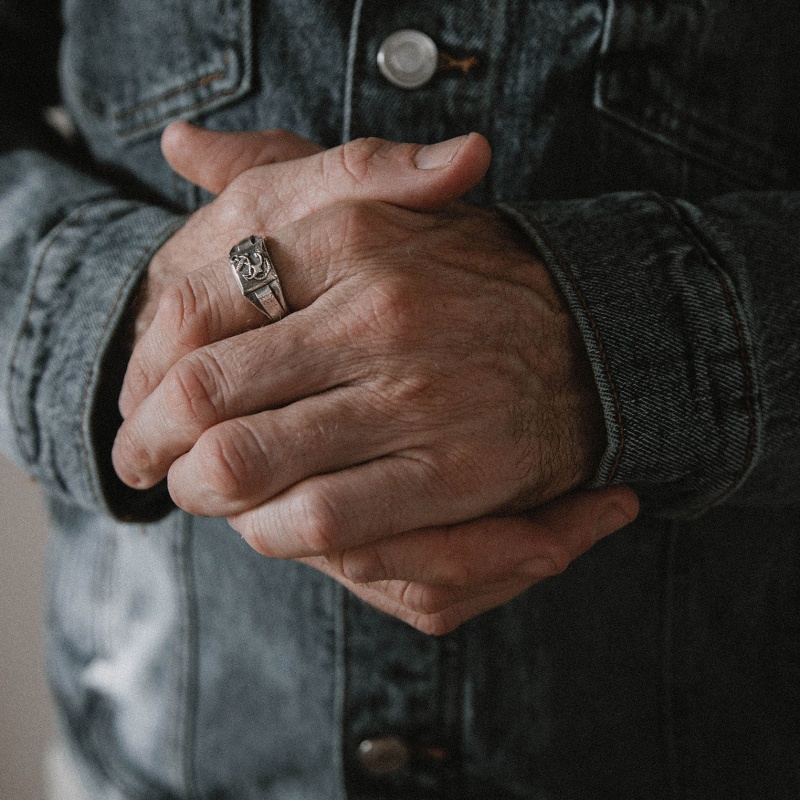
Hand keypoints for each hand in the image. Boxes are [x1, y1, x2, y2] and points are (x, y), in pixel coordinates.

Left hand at [113, 124, 637, 631]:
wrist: (591, 336)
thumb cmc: (462, 274)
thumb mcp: (375, 196)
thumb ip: (275, 166)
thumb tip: (177, 143)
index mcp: (346, 235)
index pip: (195, 304)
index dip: (147, 362)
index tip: (143, 394)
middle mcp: (375, 311)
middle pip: (204, 391)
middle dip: (154, 439)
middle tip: (147, 457)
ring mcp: (414, 394)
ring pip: (248, 463)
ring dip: (205, 490)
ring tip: (202, 491)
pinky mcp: (449, 471)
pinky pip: (320, 519)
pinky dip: (272, 532)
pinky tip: (270, 523)